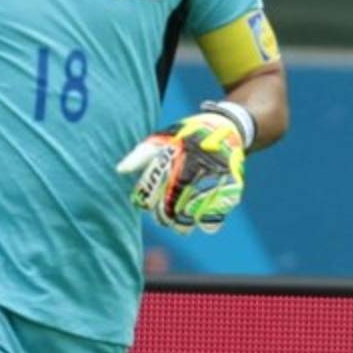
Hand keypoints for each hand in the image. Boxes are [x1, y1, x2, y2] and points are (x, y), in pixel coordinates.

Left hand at [116, 105, 247, 234]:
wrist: (224, 126)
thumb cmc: (186, 135)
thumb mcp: (162, 138)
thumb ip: (141, 155)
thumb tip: (120, 170)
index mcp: (172, 151)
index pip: (153, 183)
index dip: (147, 200)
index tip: (146, 205)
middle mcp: (192, 160)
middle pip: (173, 199)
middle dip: (166, 215)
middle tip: (165, 219)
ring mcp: (212, 170)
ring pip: (194, 207)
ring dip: (185, 222)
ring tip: (181, 226)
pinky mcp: (232, 179)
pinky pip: (220, 207)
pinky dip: (211, 220)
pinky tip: (204, 224)